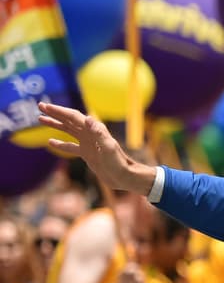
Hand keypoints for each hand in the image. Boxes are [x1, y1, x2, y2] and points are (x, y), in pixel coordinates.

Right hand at [38, 102, 154, 193]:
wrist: (124, 176)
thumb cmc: (118, 162)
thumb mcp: (108, 147)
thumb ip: (99, 133)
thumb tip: (88, 118)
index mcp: (94, 130)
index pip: (73, 116)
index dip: (59, 111)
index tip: (45, 106)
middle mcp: (90, 134)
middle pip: (69, 120)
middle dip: (55, 113)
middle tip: (40, 106)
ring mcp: (88, 143)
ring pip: (68, 130)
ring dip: (55, 124)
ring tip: (41, 119)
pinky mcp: (87, 153)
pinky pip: (71, 146)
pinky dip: (60, 144)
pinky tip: (50, 142)